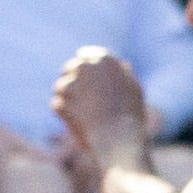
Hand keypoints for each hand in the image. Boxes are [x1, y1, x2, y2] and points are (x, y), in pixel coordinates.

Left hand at [51, 46, 149, 184]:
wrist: (119, 138)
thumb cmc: (131, 117)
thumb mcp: (135, 92)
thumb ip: (126, 76)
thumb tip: (124, 65)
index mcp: (105, 59)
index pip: (85, 55)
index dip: (82, 66)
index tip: (81, 75)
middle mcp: (86, 66)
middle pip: (69, 68)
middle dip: (71, 80)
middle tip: (75, 96)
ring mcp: (72, 83)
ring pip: (61, 87)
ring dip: (67, 99)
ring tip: (83, 115)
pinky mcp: (61, 100)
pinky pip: (56, 104)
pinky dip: (64, 114)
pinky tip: (76, 123)